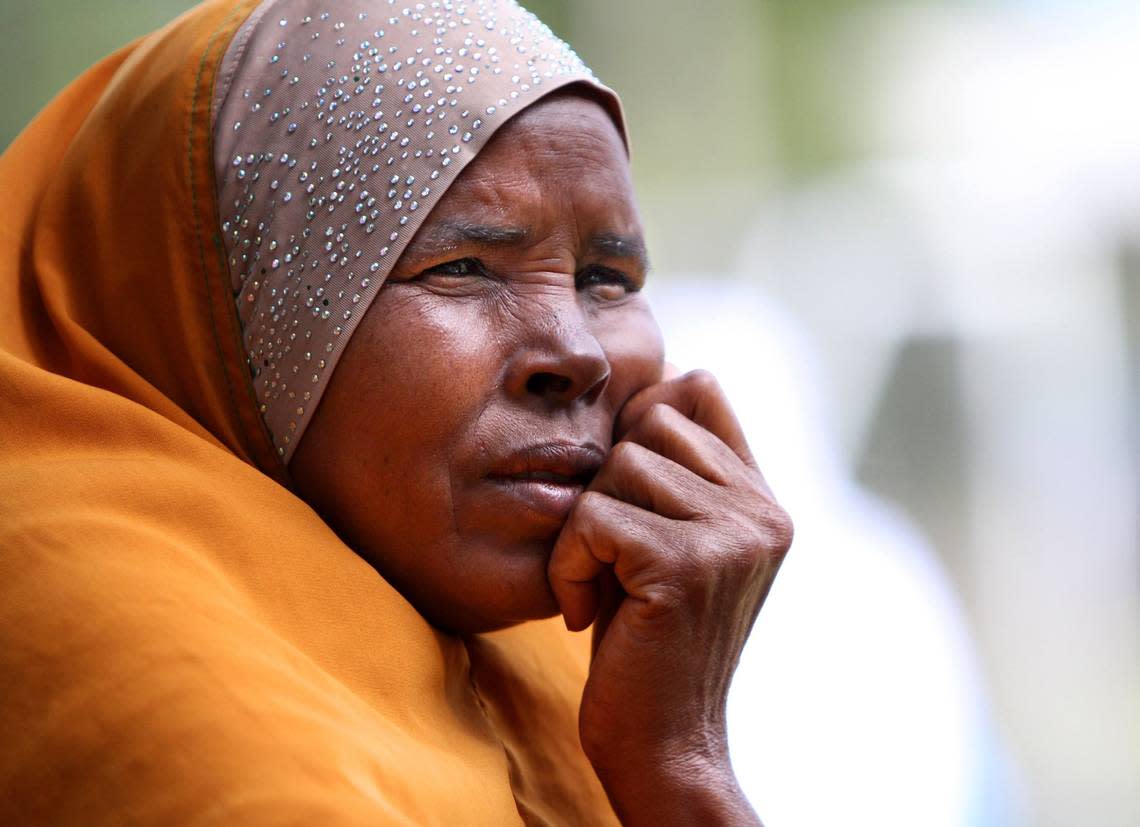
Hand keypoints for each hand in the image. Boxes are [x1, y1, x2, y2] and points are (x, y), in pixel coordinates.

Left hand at [548, 369, 792, 824]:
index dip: (643, 422)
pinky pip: (592, 516)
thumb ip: (679, 474)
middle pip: (646, 423)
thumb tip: (657, 386)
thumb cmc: (649, 641)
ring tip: (601, 588)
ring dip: (584, 531)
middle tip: (610, 558)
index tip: (624, 497)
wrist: (664, 744)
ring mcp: (733, 534)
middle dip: (607, 487)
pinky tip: (587, 613)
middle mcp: (761, 510)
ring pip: (616, 466)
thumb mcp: (673, 544)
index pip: (699, 390)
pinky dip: (570, 564)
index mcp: (763, 500)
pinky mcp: (687, 563)